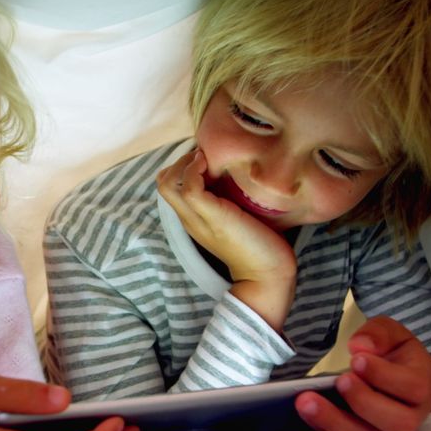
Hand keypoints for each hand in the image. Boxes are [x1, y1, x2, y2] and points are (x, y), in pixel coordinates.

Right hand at [157, 148, 296, 329]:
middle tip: (203, 155)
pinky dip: (194, 170)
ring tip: (205, 158)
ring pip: (168, 184)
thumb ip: (230, 202)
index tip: (204, 158)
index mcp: (194, 219)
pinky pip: (189, 188)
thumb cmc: (260, 245)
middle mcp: (190, 219)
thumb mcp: (239, 217)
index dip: (180, 166)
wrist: (268, 275)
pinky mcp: (213, 217)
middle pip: (162, 183)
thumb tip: (236, 177)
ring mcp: (198, 219)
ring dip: (185, 162)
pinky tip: (209, 164)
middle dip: (180, 160)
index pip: (169, 187)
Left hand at [294, 316, 430, 430]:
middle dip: (364, 401)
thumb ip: (379, 334)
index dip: (383, 375)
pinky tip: (305, 410)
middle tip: (340, 380)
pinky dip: (323, 428)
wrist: (402, 380)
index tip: (357, 360)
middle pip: (396, 421)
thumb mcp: (393, 334)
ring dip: (335, 421)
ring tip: (307, 401)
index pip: (411, 386)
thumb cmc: (396, 355)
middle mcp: (409, 416)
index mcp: (420, 386)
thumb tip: (360, 346)